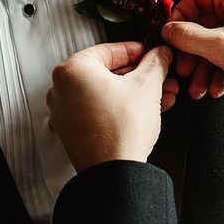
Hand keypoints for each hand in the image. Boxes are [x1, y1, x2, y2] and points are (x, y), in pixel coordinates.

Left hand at [47, 42, 176, 171]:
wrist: (115, 173)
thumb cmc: (121, 131)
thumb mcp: (146, 85)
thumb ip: (155, 63)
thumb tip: (160, 55)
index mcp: (72, 70)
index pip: (110, 50)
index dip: (138, 51)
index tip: (152, 53)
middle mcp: (62, 89)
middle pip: (108, 72)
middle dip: (140, 75)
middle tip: (160, 75)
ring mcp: (65, 112)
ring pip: (107, 92)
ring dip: (136, 92)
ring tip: (161, 94)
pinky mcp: (73, 131)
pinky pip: (100, 109)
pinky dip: (122, 106)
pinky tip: (147, 109)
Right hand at [161, 0, 223, 110]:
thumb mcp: (220, 46)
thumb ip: (188, 37)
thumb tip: (167, 31)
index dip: (179, 20)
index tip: (168, 39)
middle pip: (203, 24)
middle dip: (191, 52)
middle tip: (182, 70)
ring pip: (214, 44)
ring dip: (203, 68)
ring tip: (197, 89)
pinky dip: (218, 72)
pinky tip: (215, 89)